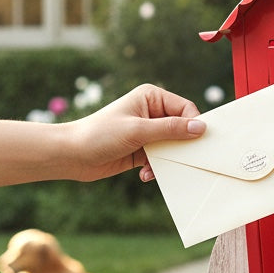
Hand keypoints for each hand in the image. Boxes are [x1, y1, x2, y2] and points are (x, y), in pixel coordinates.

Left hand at [63, 84, 205, 182]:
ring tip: (153, 169)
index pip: (185, 108)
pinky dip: (156, 168)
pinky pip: (161, 159)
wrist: (72, 155)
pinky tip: (143, 175)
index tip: (197, 143)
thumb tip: (201, 127)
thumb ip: (170, 129)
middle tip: (180, 160)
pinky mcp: (142, 150)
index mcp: (151, 97)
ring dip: (167, 160)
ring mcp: (147, 132)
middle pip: (182, 128)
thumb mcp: (138, 130)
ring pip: (173, 146)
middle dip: (180, 146)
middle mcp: (151, 112)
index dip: (193, 124)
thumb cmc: (100, 134)